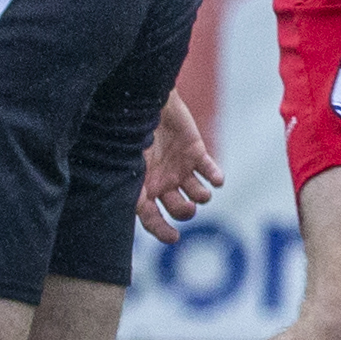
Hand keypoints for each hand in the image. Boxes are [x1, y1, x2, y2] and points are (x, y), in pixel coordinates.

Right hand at [135, 90, 222, 243]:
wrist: (140, 101)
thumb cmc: (126, 132)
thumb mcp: (124, 162)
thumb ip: (130, 186)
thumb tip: (137, 210)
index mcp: (141, 188)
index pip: (151, 219)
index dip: (162, 231)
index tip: (174, 238)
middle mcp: (162, 183)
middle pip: (180, 210)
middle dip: (186, 213)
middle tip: (188, 206)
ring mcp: (179, 168)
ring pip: (199, 195)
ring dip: (202, 197)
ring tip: (200, 192)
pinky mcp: (195, 153)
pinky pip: (212, 173)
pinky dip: (216, 177)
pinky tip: (215, 179)